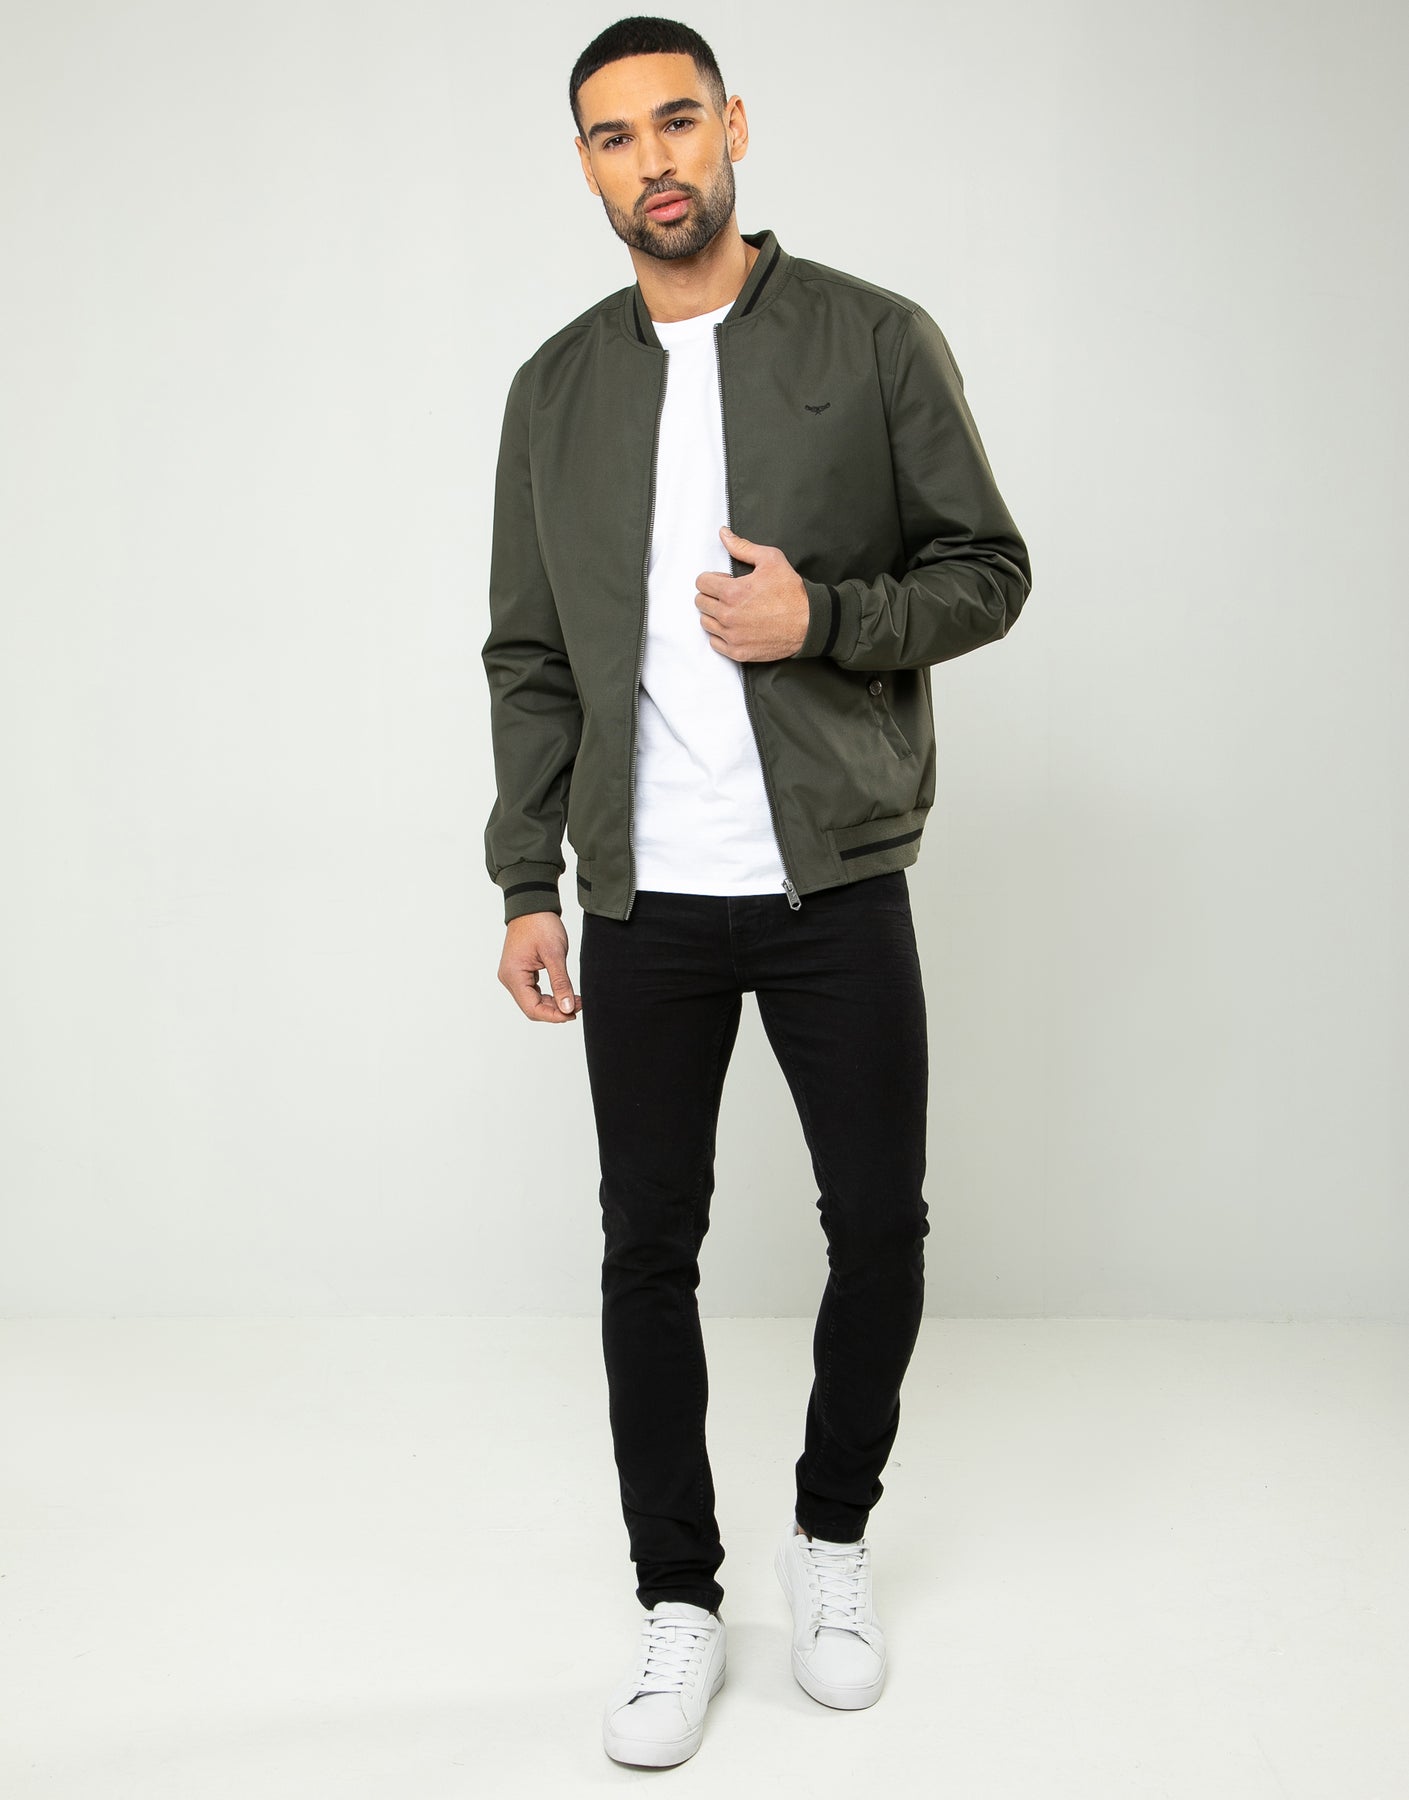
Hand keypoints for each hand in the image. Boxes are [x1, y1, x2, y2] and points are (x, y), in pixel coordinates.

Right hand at [498, 912, 581, 1022]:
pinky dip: (548, 995)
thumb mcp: (555, 954)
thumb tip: (567, 1008)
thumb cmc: (541, 924)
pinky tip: (564, 993)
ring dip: (553, 1004)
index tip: (573, 1014)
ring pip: (533, 1001)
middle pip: (531, 1007)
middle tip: (579, 1006)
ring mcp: (513, 975)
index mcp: (513, 975)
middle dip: (555, 1011)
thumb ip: (561, 983)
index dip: (553, 1016)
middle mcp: (509, 978)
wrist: (532, 905)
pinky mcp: (519, 971)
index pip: (532, 1008)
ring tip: (575, 999)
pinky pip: (533, 991)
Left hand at [694, 525, 809, 661]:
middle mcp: (728, 616)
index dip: (713, 578)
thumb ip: (742, 547)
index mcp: (732, 592)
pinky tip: (735, 626)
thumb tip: (724, 534)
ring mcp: (732, 636)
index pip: (701, 583)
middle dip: (713, 595)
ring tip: (733, 610)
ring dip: (715, 614)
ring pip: (706, 622)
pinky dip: (721, 634)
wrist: (809, 623)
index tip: (725, 581)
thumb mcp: (770, 560)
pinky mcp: (738, 652)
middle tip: (731, 595)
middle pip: (701, 602)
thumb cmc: (791, 592)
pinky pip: (715, 642)